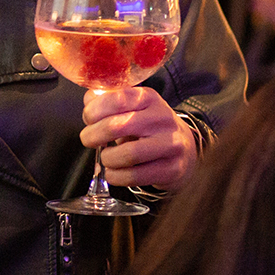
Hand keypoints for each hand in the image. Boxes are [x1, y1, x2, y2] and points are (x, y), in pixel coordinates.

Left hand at [80, 87, 196, 189]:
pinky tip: (114, 172)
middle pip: (117, 126)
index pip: (116, 98)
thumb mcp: (133, 109)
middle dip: (93, 135)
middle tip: (88, 140)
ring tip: (106, 158)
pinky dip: (116, 177)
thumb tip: (89, 100)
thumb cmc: (150, 129)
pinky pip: (135, 176)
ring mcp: (170, 144)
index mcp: (149, 98)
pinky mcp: (172, 168)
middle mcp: (162, 118)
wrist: (185, 151)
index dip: (94, 110)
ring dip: (107, 159)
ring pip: (127, 154)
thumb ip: (108, 102)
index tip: (88, 118)